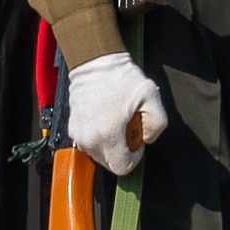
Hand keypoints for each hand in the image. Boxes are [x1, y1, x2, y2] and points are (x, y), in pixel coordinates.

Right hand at [63, 50, 164, 176]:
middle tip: (128, 126)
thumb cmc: (120, 78)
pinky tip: (105, 118)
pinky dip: (99, 137)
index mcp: (108, 135)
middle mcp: (89, 139)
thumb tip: (147, 139)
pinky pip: (89, 144)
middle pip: (110, 164)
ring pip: (99, 155)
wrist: (94, 62)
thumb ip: (157, 124)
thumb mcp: (151, 96)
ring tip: (116, 121)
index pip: (123, 167)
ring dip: (111, 145)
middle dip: (123, 151)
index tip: (137, 137)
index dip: (135, 156)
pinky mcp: (72, 129)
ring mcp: (78, 135)